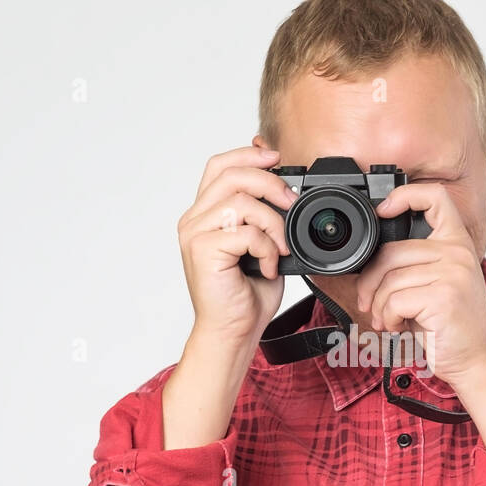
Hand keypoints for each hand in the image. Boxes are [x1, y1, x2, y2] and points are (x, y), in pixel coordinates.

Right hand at [175, 146, 297, 342]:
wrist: (233, 332)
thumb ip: (265, 217)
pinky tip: (268, 267)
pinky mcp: (203, 250)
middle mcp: (195, 220)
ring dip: (272, 223)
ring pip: (240, 202)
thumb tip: (284, 191)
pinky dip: (266, 248)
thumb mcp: (262, 247)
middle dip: (270, 182)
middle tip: (291, 202)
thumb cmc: (245, 295)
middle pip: (231, 174)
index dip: (248, 153)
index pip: (220, 166)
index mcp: (206, 214)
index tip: (277, 156)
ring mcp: (195, 234)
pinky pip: (245, 232)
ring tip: (280, 248)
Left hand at [355, 184, 485, 387]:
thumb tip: (370, 260)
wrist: (476, 360)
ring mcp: (452, 272)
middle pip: (392, 250)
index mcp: (457, 243)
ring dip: (379, 306)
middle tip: (369, 302)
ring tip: (388, 319)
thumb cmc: (452, 327)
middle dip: (370, 280)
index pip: (436, 197)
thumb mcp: (437, 285)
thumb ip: (415, 264)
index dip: (404, 196)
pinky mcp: (443, 296)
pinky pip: (394, 300)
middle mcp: (457, 253)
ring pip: (389, 279)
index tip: (383, 210)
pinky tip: (399, 326)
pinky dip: (388, 318)